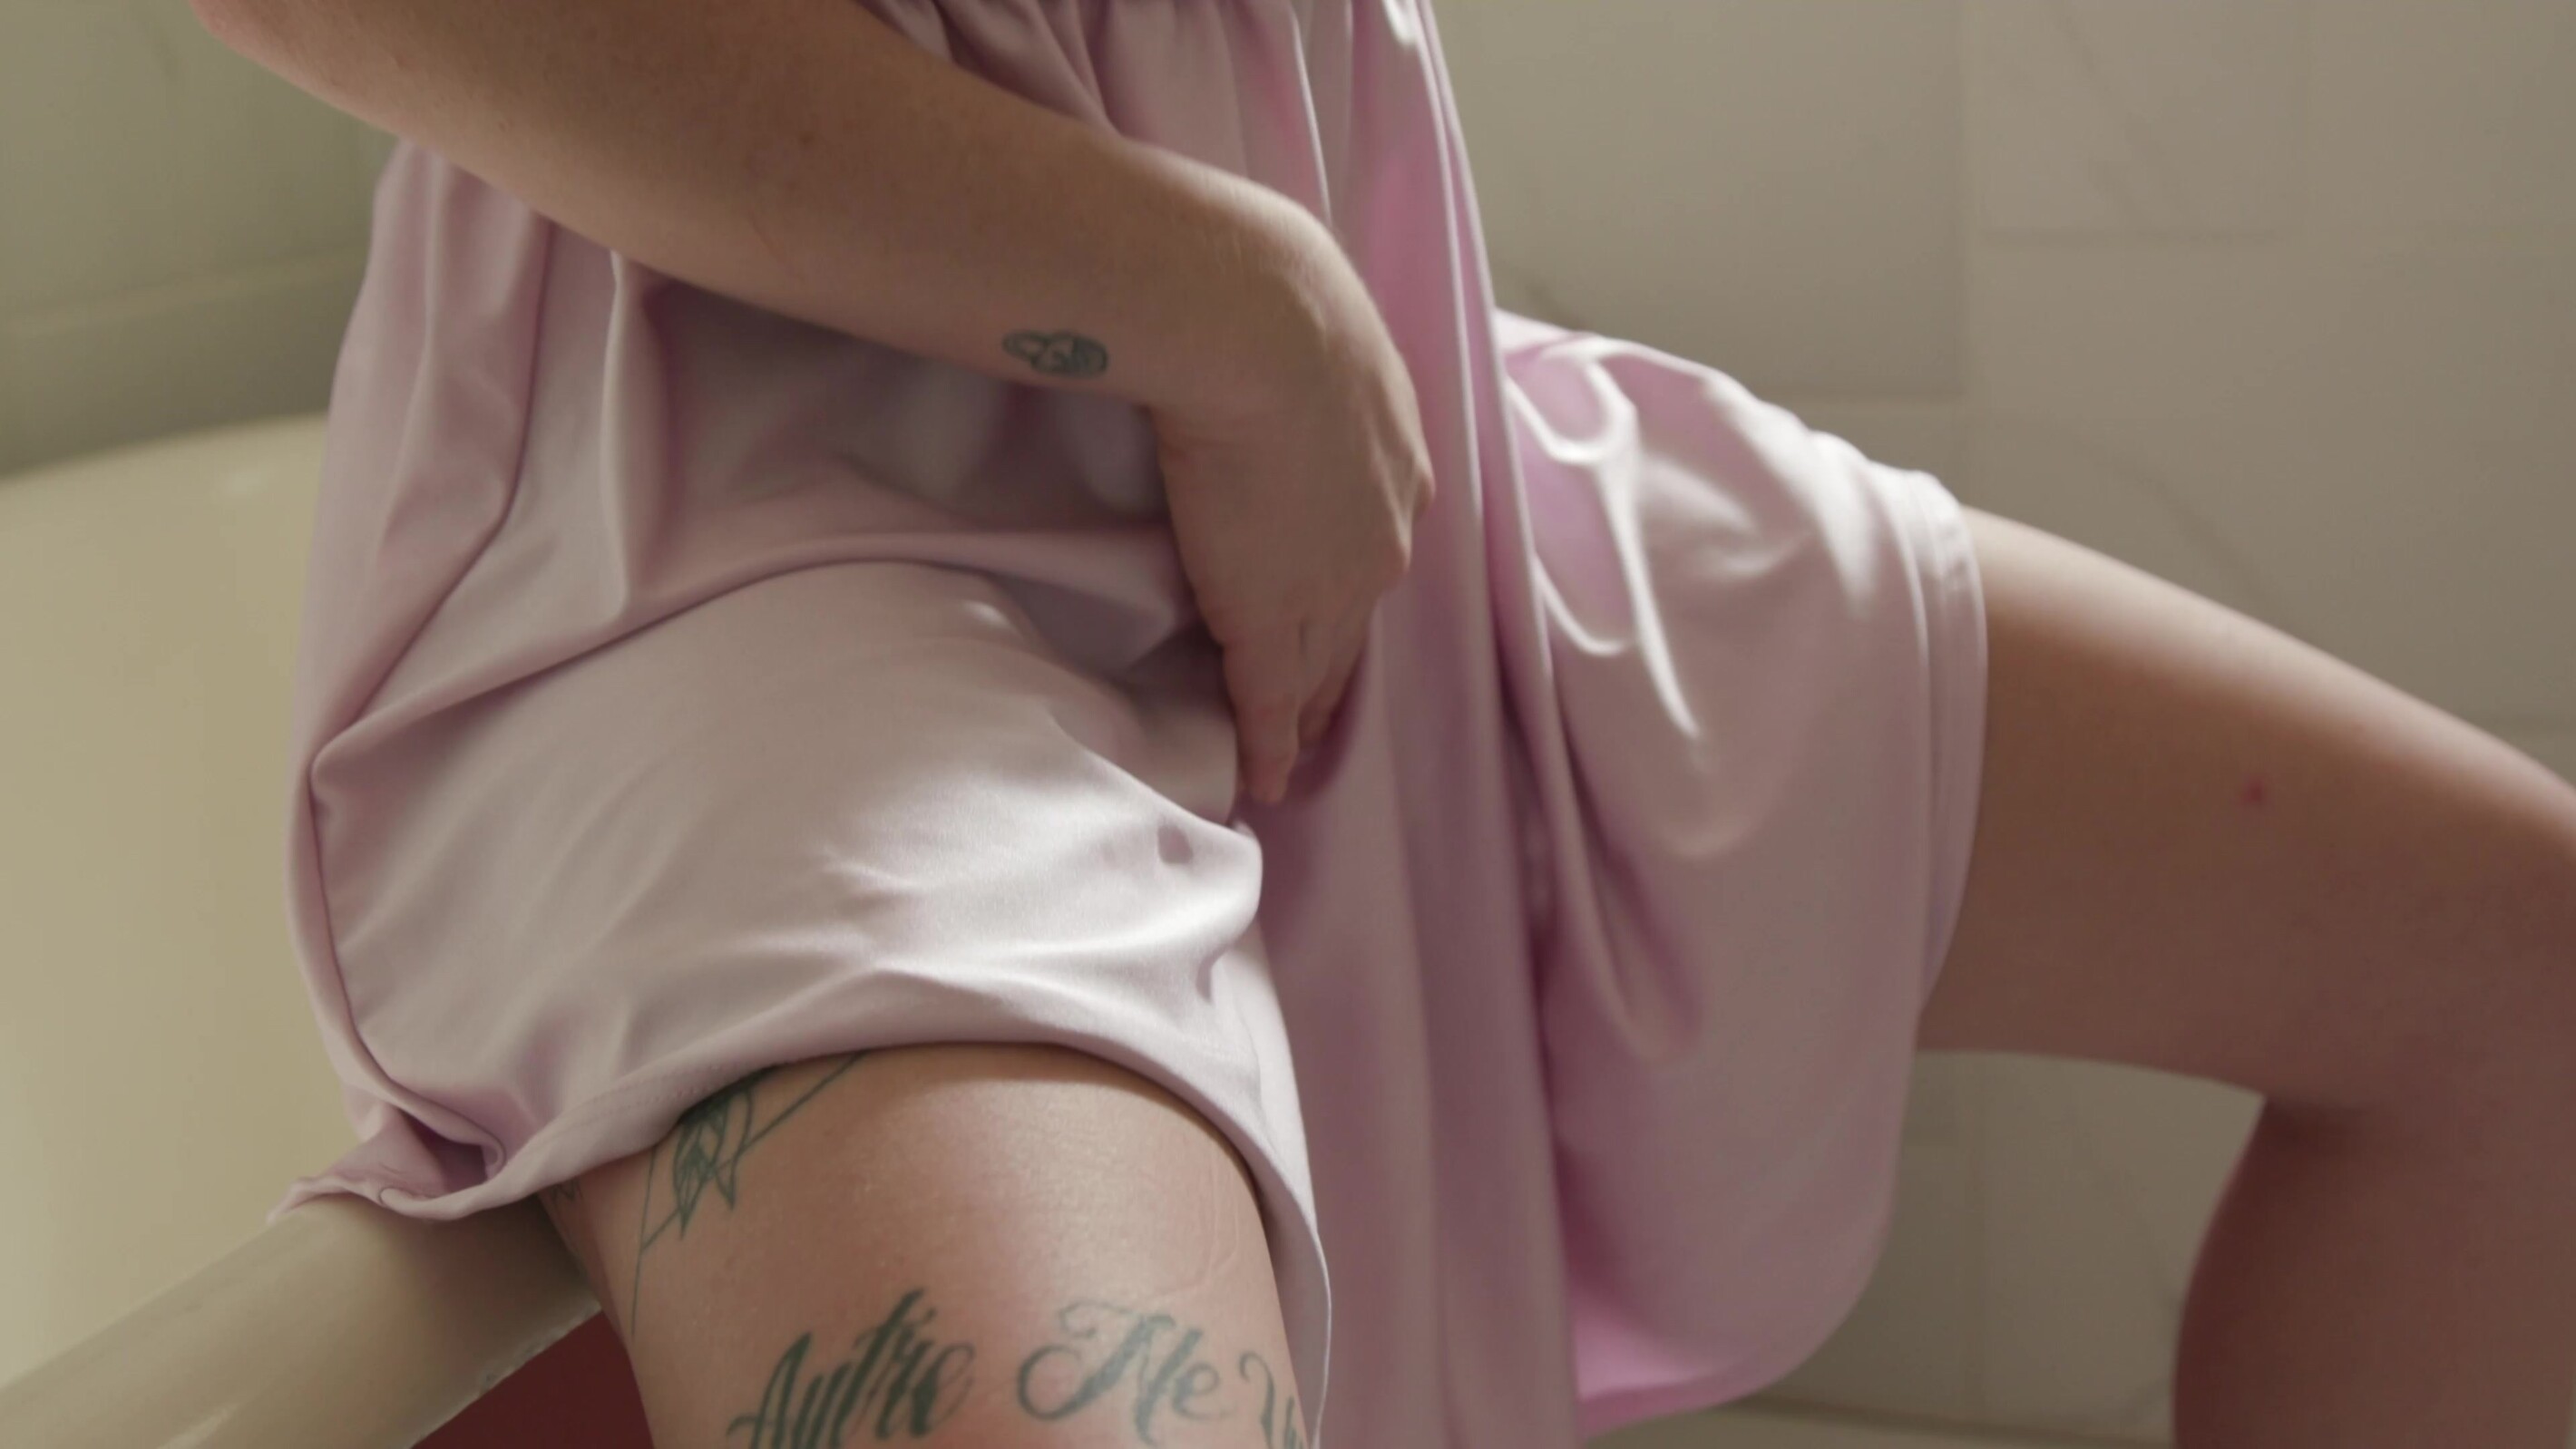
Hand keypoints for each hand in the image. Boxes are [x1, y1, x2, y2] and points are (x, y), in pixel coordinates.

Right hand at [1148, 240, 1434, 804]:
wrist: (1261, 326)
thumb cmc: (1275, 299)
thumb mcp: (1316, 327)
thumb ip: (1302, 359)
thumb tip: (1260, 335)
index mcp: (1397, 465)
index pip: (1371, 548)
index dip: (1351, 589)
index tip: (1335, 615)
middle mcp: (1382, 535)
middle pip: (1357, 622)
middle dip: (1341, 667)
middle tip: (1323, 713)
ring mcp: (1330, 585)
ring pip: (1321, 668)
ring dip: (1307, 712)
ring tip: (1290, 749)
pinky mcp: (1270, 615)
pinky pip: (1272, 699)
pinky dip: (1268, 742)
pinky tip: (1263, 776)